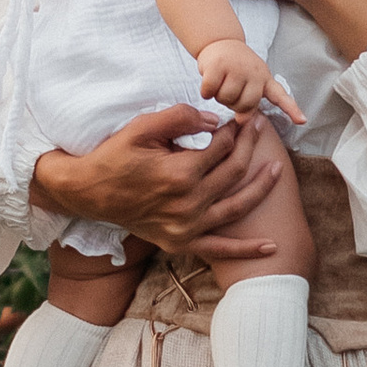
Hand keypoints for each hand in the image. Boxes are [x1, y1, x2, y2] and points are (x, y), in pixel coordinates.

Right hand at [29, 101, 285, 266]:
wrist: (88, 192)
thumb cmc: (115, 156)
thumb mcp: (142, 127)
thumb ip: (180, 117)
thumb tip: (215, 120)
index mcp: (180, 173)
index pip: (222, 148)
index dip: (234, 130)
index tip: (241, 119)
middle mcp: (188, 203)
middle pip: (234, 173)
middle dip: (250, 147)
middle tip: (260, 129)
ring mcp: (186, 226)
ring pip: (236, 207)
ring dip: (261, 188)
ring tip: (278, 169)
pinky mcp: (180, 242)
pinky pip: (219, 249)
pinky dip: (245, 249)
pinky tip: (271, 246)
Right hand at [194, 35, 297, 121]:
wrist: (220, 41)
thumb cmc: (234, 69)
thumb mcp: (248, 83)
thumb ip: (249, 103)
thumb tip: (241, 120)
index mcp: (265, 79)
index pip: (280, 96)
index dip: (292, 110)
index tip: (303, 121)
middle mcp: (255, 73)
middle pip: (244, 106)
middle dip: (232, 104)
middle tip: (229, 91)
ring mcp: (237, 68)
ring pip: (225, 99)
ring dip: (218, 96)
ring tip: (221, 83)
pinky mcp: (219, 64)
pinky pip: (209, 91)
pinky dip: (205, 91)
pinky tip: (209, 82)